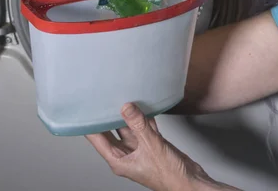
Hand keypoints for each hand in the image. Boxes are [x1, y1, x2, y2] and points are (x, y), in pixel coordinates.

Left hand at [86, 103, 212, 190]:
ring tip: (123, 95)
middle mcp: (126, 155)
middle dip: (108, 116)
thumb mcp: (151, 146)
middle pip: (112, 131)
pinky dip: (144, 117)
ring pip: (129, 127)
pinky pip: (144, 127)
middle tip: (104, 97)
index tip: (86, 109)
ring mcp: (140, 149)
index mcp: (119, 160)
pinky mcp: (152, 144)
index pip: (98, 140)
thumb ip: (138, 125)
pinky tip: (144, 105)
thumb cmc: (169, 176)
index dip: (90, 125)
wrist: (191, 182)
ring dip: (128, 115)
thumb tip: (126, 107)